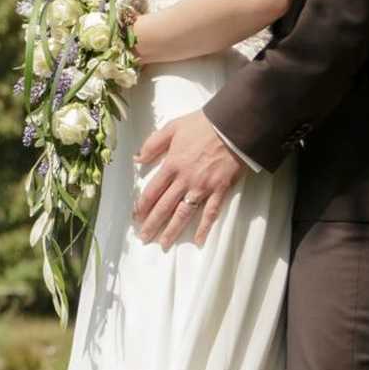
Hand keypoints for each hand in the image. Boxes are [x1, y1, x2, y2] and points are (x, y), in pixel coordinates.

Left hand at [131, 110, 246, 249]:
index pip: (152, 191)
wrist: (232, 127)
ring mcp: (203, 187)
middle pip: (165, 206)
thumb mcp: (172, 127)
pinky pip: (211, 212)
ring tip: (164, 244)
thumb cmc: (202, 125)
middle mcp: (184, 179)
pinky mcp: (220, 190)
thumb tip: (137, 159)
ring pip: (184, 213)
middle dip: (153, 223)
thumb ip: (153, 144)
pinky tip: (199, 240)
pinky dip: (205, 227)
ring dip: (173, 230)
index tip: (136, 218)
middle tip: (144, 238)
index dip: (143, 206)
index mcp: (172, 164)